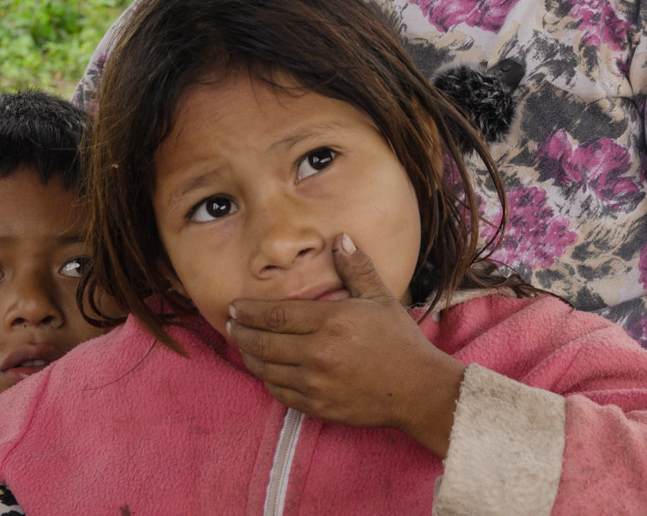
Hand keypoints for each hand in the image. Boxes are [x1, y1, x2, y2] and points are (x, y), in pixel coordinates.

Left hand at [228, 234, 465, 457]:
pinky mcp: (318, 407)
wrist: (417, 389)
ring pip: (266, 369)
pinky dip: (266, 380)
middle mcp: (318, 353)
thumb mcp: (380, 298)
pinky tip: (263, 371)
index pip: (276, 315)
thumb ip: (356, 268)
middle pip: (263, 343)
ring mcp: (316, 384)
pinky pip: (280, 393)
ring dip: (248, 356)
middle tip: (229, 324)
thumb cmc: (400, 341)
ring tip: (241, 344)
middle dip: (240, 332)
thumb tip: (340, 238)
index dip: (249, 311)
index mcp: (332, 322)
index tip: (233, 306)